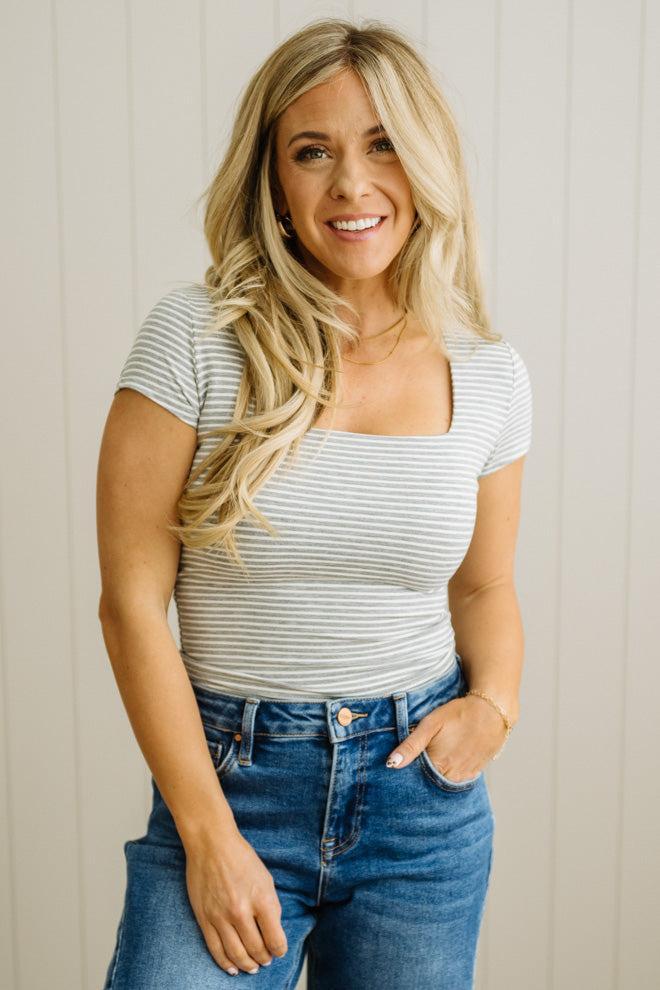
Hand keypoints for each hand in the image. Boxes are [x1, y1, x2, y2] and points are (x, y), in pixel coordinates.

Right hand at [184, 828, 287, 975]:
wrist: (211, 844)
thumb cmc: (241, 858)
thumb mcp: (266, 879)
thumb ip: (271, 906)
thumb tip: (273, 931)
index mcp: (261, 899)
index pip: (275, 939)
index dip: (279, 950)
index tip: (279, 951)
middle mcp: (241, 911)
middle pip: (256, 950)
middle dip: (264, 959)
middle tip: (266, 960)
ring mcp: (220, 917)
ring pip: (236, 955)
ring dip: (247, 965)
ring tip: (253, 968)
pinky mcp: (204, 918)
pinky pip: (215, 949)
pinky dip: (225, 963)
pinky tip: (233, 968)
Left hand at [386, 694, 506, 780]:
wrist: (491, 711)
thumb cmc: (458, 714)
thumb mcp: (430, 725)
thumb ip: (411, 746)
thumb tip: (391, 764)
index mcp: (438, 765)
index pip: (417, 780)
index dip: (408, 775)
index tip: (401, 770)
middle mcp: (453, 775)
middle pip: (431, 784)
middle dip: (422, 777)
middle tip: (418, 763)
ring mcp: (466, 775)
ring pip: (445, 783)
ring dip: (437, 777)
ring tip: (433, 762)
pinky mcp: (476, 771)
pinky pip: (459, 780)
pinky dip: (451, 775)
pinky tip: (447, 764)